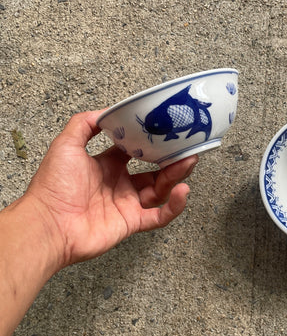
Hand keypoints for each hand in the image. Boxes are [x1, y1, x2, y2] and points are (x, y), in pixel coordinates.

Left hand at [25, 110, 197, 270]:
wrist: (48, 224)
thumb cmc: (52, 187)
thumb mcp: (65, 145)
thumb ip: (84, 124)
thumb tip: (106, 111)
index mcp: (106, 165)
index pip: (136, 151)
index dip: (150, 142)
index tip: (165, 130)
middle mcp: (119, 184)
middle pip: (154, 171)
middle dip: (172, 160)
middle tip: (187, 147)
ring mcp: (127, 204)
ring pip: (161, 190)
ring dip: (176, 176)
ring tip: (189, 161)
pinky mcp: (131, 223)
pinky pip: (159, 216)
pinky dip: (174, 206)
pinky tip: (181, 191)